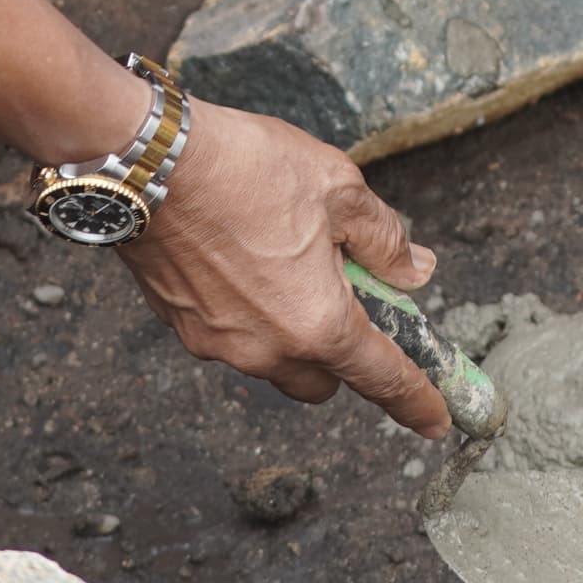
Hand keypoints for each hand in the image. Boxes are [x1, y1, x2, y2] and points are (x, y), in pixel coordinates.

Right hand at [114, 98, 451, 437]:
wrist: (146, 161)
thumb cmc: (245, 168)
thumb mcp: (338, 187)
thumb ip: (384, 239)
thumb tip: (413, 270)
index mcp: (318, 322)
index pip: (382, 377)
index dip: (416, 401)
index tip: (436, 421)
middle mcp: (267, 349)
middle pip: (322, 381)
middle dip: (342, 355)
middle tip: (346, 297)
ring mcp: (218, 343)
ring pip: (272, 358)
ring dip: (290, 329)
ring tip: (284, 258)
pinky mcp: (180, 324)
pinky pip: (231, 335)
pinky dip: (248, 312)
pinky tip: (241, 258)